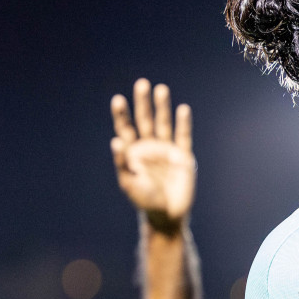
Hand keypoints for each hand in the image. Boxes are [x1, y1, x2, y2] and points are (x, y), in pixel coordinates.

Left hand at [111, 79, 194, 229]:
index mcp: (133, 151)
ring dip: (162, 107)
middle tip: (142, 84)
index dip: (122, 114)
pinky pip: (183, 136)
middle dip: (143, 102)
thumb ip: (122, 163)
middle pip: (144, 119)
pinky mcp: (183, 156)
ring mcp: (166, 149)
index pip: (125, 128)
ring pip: (163, 123)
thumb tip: (116, 140)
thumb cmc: (144, 200)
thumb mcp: (128, 183)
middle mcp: (149, 146)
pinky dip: (183, 123)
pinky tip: (183, 109)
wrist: (166, 214)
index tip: (118, 99)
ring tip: (161, 89)